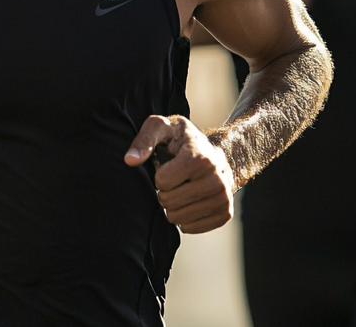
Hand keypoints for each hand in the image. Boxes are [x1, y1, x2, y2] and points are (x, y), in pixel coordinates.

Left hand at [125, 114, 234, 233]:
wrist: (217, 153)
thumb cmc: (182, 140)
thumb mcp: (161, 128)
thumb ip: (144, 141)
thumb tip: (129, 160)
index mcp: (200, 158)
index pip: (163, 182)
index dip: (159, 176)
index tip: (167, 167)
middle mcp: (216, 179)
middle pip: (170, 203)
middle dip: (164, 193)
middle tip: (173, 182)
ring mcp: (223, 198)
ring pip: (179, 219)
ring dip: (173, 207)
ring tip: (180, 190)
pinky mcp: (226, 213)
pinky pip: (192, 228)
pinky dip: (184, 219)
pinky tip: (189, 203)